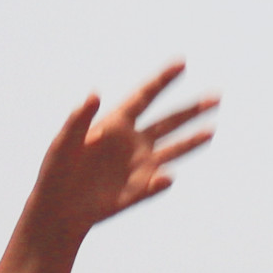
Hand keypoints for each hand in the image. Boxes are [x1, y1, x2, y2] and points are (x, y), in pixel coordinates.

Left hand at [19, 61, 216, 249]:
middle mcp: (132, 142)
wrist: (57, 210)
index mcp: (115, 123)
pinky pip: (155, 184)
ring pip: (172, 150)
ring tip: (213, 128)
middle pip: (168, 122)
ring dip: (192, 140)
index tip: (182, 62)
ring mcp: (138, 166)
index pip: (144, 96)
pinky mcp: (138, 191)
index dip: (163, 80)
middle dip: (191, 109)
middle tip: (216, 96)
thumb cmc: (56, 171)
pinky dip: (162, 182)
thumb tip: (93, 94)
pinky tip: (167, 178)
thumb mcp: (63, 143)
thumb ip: (79, 119)